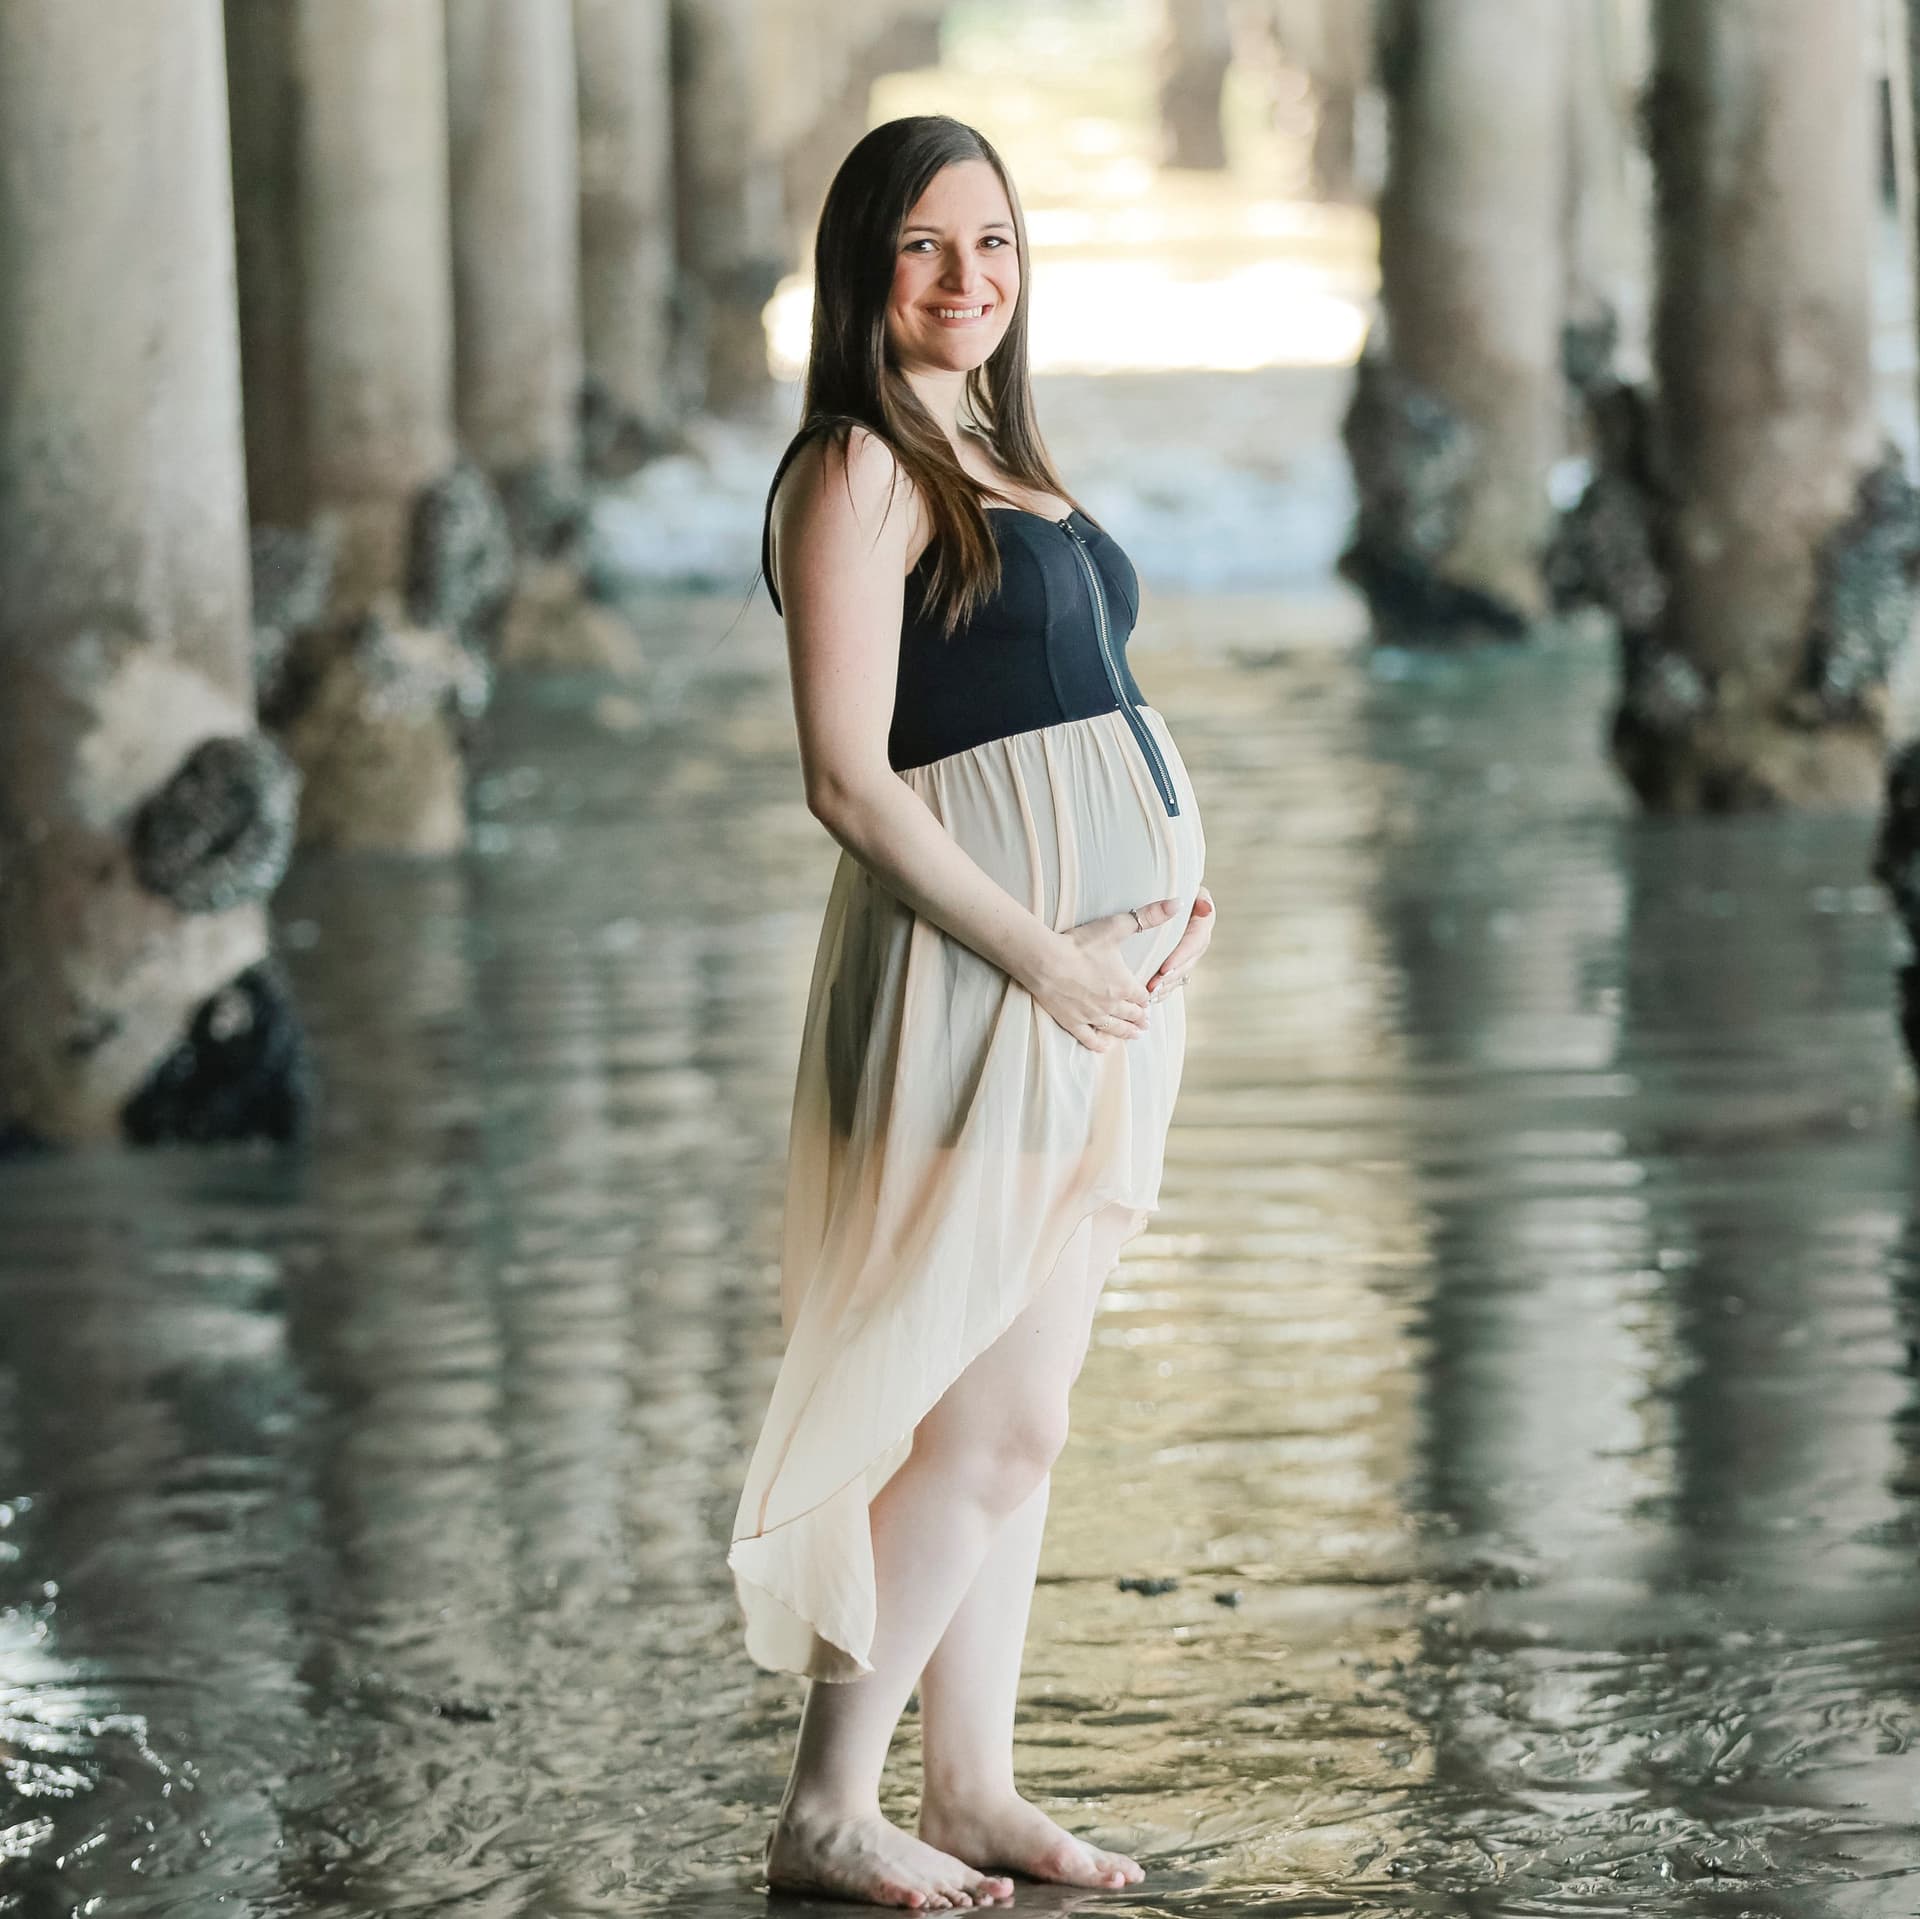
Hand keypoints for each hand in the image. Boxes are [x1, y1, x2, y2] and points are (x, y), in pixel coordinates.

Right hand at [1028, 896, 1183, 1050]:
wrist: (1046, 961)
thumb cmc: (1080, 943)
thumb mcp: (1117, 926)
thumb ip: (1148, 916)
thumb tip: (1176, 903)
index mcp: (1125, 985)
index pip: (1142, 996)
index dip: (1146, 998)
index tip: (1148, 1000)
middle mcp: (1112, 1004)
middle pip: (1132, 1015)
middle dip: (1140, 1018)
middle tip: (1145, 1022)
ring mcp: (1092, 1016)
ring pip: (1116, 1029)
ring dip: (1127, 1032)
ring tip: (1135, 1034)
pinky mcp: (1073, 1022)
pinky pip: (1090, 1038)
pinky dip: (1100, 1043)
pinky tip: (1105, 1046)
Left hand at [1144, 885, 1213, 1001]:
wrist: (1155, 891)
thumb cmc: (1165, 884)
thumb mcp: (1178, 885)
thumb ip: (1192, 896)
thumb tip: (1205, 907)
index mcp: (1202, 917)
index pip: (1195, 941)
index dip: (1181, 956)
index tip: (1165, 968)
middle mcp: (1199, 934)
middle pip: (1189, 960)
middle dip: (1172, 975)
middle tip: (1154, 986)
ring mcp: (1190, 948)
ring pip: (1183, 971)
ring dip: (1168, 984)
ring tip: (1151, 994)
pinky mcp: (1178, 957)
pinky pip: (1175, 976)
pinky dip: (1165, 987)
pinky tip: (1152, 997)